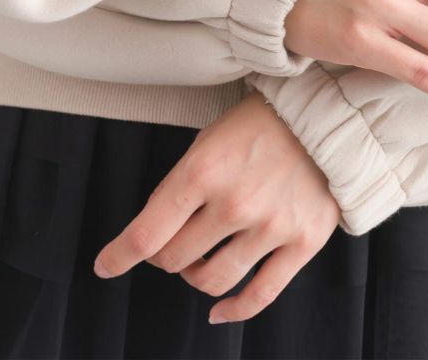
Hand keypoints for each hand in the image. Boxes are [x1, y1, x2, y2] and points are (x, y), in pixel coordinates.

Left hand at [92, 89, 340, 323]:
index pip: (146, 234)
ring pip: (212, 280)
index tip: (105, 265)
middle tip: (171, 244)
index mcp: (203, 171)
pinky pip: (261, 294)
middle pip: (175, 259)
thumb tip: (155, 232)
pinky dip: (234, 310)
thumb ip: (181, 186)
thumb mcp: (207, 140)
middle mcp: (235, 203)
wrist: (322, 116)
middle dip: (164, 256)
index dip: (118, 256)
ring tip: (198, 262)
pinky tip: (219, 311)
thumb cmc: (258, 123)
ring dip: (195, 276)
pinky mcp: (303, 241)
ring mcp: (271, 226)